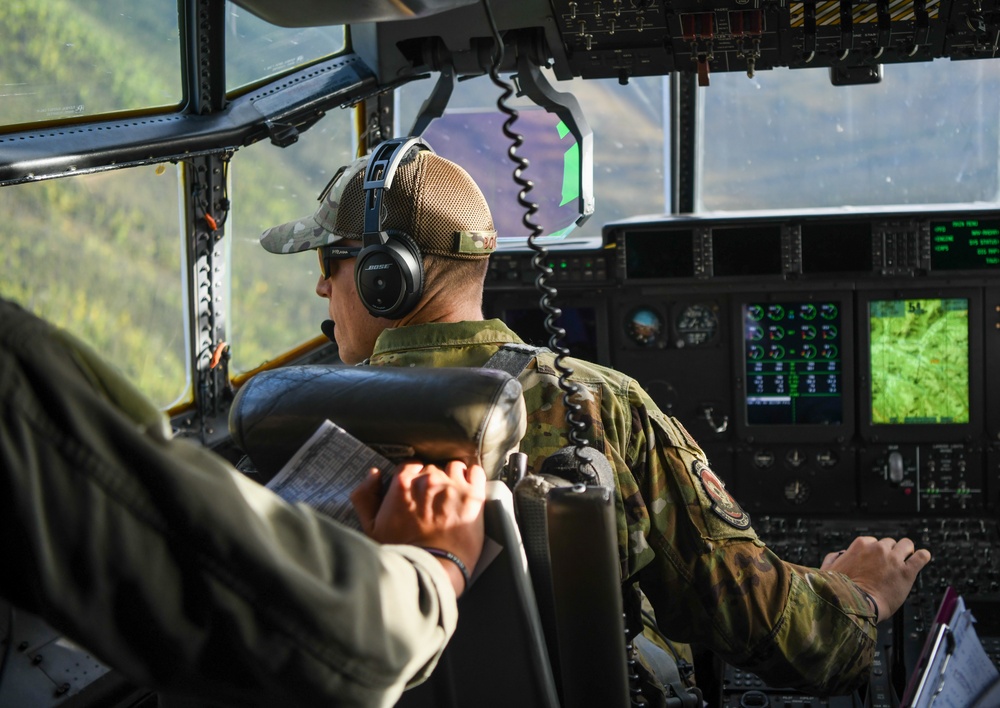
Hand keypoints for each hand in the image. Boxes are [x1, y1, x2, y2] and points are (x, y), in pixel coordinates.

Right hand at [351, 460, 486, 595]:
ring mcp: (452, 484)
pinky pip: (476, 472)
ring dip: (453, 477)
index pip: (410, 466)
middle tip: (434, 500)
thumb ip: (365, 497)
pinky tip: (470, 488)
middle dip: (432, 481)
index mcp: (403, 482)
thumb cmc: (403, 550)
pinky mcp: (473, 494)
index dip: (414, 478)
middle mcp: (428, 478)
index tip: (417, 491)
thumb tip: (374, 474)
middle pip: (432, 469)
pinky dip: (473, 476)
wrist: (434, 567)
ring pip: (454, 467)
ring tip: (453, 495)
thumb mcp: (371, 527)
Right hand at [821, 536, 930, 621]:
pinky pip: (921, 556)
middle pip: (890, 543)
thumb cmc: (840, 590)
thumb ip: (834, 558)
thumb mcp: (828, 569)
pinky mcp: (906, 572)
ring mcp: (893, 559)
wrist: (854, 606)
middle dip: (890, 552)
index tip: (876, 562)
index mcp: (861, 545)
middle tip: (890, 565)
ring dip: (907, 552)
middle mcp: (878, 548)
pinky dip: (923, 556)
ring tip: (907, 561)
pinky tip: (922, 558)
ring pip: (907, 545)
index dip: (875, 553)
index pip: (873, 541)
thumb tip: (840, 554)